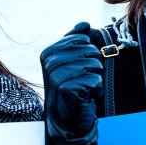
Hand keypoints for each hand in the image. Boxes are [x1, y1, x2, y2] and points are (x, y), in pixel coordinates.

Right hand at [41, 23, 102, 144]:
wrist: (67, 120)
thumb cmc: (72, 89)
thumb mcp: (71, 62)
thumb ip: (76, 41)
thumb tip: (85, 24)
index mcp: (49, 52)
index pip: (83, 39)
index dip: (87, 55)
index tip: (77, 70)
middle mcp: (50, 62)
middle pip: (91, 50)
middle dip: (93, 67)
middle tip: (81, 82)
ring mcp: (58, 76)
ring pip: (95, 64)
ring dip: (95, 79)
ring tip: (83, 89)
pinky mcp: (69, 89)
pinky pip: (96, 80)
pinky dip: (96, 91)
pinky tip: (85, 98)